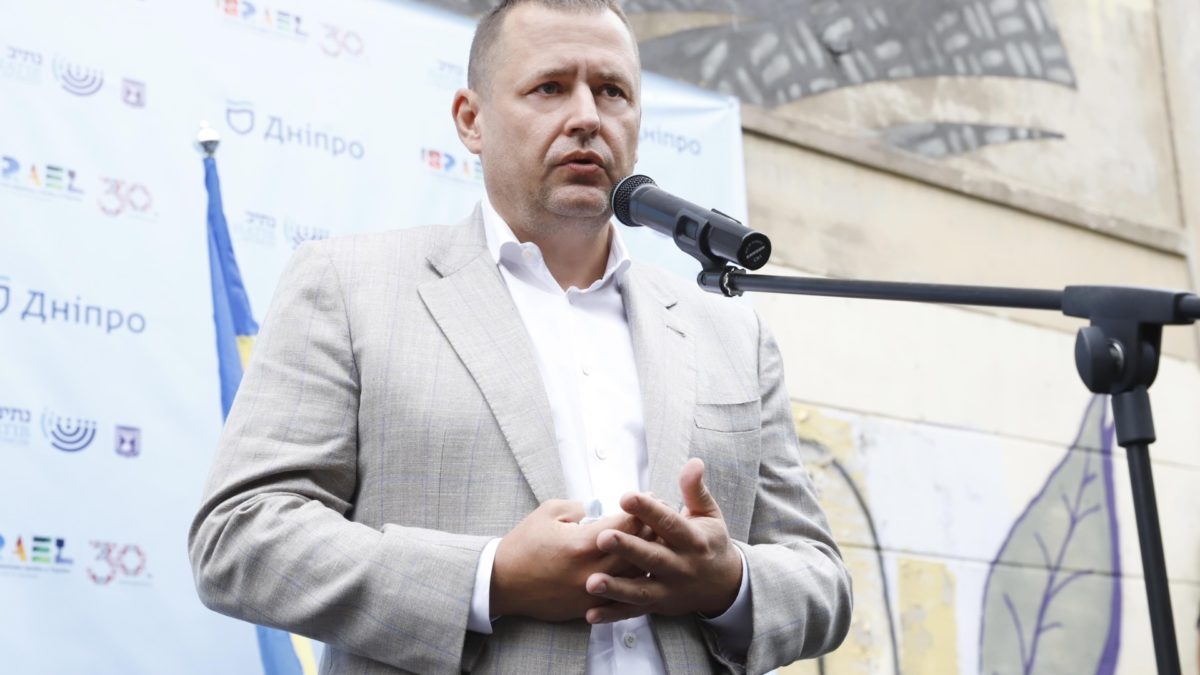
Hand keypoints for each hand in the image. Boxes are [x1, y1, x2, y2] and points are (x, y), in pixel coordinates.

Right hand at [491, 499, 648, 621]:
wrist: (502, 581)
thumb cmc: (524, 543)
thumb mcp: (549, 512)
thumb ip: (581, 506)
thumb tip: (606, 504)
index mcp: (581, 544)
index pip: (625, 524)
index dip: (642, 509)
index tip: (650, 498)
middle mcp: (590, 571)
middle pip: (636, 551)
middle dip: (650, 532)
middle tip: (659, 519)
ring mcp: (590, 593)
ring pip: (633, 577)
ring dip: (646, 558)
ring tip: (654, 543)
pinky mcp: (587, 608)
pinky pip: (620, 598)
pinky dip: (631, 582)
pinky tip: (637, 571)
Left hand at [584, 458, 741, 623]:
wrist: (725, 585)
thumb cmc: (710, 542)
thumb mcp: (708, 514)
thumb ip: (694, 490)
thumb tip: (694, 461)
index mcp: (693, 540)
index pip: (669, 524)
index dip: (648, 510)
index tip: (626, 497)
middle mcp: (682, 567)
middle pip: (653, 558)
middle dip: (628, 549)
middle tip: (603, 538)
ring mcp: (669, 590)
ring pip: (641, 589)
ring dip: (616, 587)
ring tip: (591, 582)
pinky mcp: (658, 606)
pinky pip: (634, 612)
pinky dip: (613, 615)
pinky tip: (591, 614)